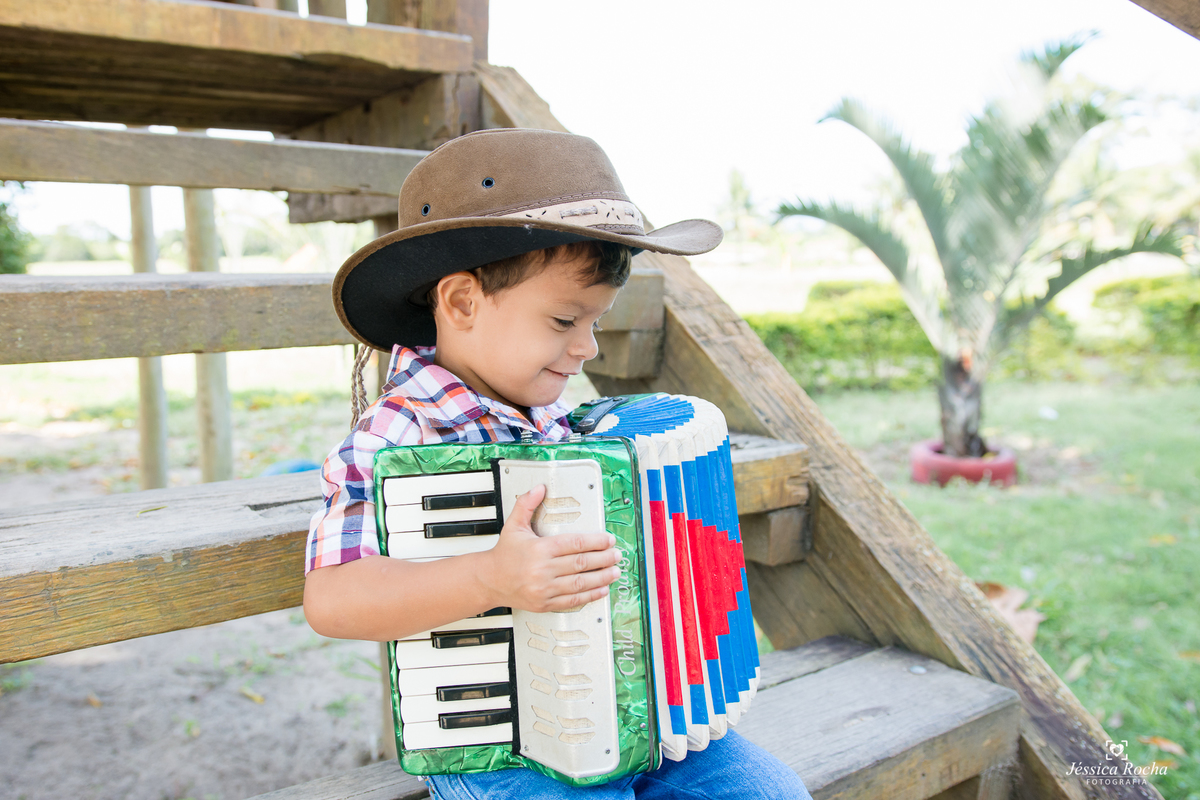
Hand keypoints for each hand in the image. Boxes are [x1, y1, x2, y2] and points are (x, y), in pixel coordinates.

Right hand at [476, 484, 620, 612]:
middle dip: (604, 559)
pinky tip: (602, 589)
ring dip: (601, 577)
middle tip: (617, 555)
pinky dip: (590, 595)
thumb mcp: (514, 525)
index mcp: (539, 549)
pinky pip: (572, 600)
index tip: (608, 540)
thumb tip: (540, 488)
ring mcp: (545, 588)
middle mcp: (543, 569)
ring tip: (615, 571)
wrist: (489, 581)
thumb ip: (527, 504)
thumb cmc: (504, 553)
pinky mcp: (545, 603)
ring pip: (580, 583)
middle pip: (581, 563)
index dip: (595, 542)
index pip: (574, 544)